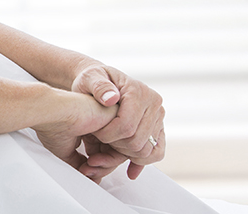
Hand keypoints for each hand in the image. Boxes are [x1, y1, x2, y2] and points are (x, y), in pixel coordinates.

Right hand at [32, 89, 116, 171]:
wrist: (51, 112)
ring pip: (122, 151)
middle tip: (86, 172)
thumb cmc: (52, 125)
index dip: (97, 166)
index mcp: (92, 127)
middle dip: (102, 168)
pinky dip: (112, 158)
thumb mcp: (67, 151)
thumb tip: (93, 179)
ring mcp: (111, 120)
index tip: (83, 171)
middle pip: (114, 153)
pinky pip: (126, 145)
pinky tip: (94, 158)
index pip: (105, 152)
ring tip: (88, 166)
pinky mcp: (119, 117)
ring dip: (106, 166)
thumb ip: (81, 163)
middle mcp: (103, 123)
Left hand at [71, 64, 165, 179]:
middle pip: (137, 141)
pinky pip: (157, 152)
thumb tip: (111, 99)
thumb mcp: (89, 78)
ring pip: (147, 150)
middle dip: (114, 146)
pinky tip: (129, 170)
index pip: (127, 126)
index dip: (108, 135)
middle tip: (99, 141)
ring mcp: (158, 117)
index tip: (94, 133)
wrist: (99, 82)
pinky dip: (142, 162)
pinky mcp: (157, 128)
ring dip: (125, 155)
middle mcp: (153, 104)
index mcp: (138, 91)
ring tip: (107, 149)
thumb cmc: (92, 80)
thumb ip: (98, 86)